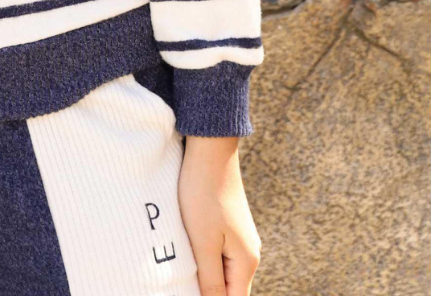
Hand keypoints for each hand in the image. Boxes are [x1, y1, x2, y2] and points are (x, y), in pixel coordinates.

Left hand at [177, 135, 259, 294]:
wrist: (209, 148)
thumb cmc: (203, 194)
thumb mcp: (203, 243)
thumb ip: (210, 281)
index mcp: (246, 262)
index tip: (188, 290)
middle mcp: (248, 253)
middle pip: (230, 290)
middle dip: (207, 291)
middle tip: (182, 280)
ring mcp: (239, 238)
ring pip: (222, 272)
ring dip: (204, 276)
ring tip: (183, 268)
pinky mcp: (227, 225)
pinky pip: (218, 254)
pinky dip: (204, 259)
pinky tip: (187, 252)